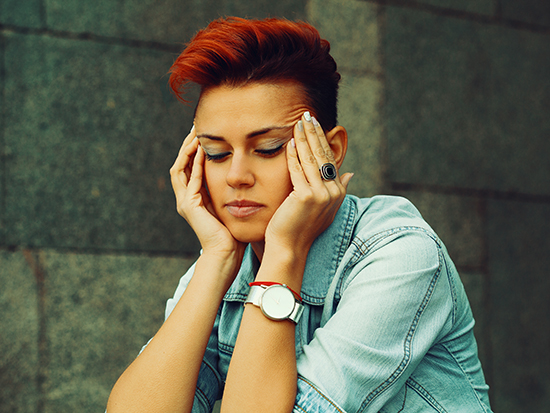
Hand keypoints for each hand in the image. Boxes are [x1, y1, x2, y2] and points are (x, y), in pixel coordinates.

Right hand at [170, 126, 245, 270]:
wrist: (226, 253)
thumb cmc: (233, 233)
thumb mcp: (230, 206)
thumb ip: (230, 191)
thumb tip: (244, 175)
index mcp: (195, 198)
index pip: (190, 167)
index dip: (194, 150)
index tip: (203, 133)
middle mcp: (186, 198)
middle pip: (181, 163)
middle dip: (187, 145)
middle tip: (195, 126)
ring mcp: (185, 202)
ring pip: (180, 167)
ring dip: (187, 149)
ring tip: (195, 133)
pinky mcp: (189, 206)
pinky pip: (189, 178)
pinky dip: (194, 163)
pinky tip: (201, 150)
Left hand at [264, 113, 352, 255]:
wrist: (290, 247)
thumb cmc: (301, 227)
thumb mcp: (325, 207)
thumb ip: (338, 189)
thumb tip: (351, 174)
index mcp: (338, 192)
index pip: (329, 160)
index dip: (322, 140)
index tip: (315, 124)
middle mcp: (333, 192)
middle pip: (322, 156)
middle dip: (313, 133)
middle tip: (306, 115)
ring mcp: (321, 195)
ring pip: (311, 160)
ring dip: (303, 139)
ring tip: (297, 123)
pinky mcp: (305, 197)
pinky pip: (297, 171)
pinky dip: (292, 156)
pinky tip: (289, 143)